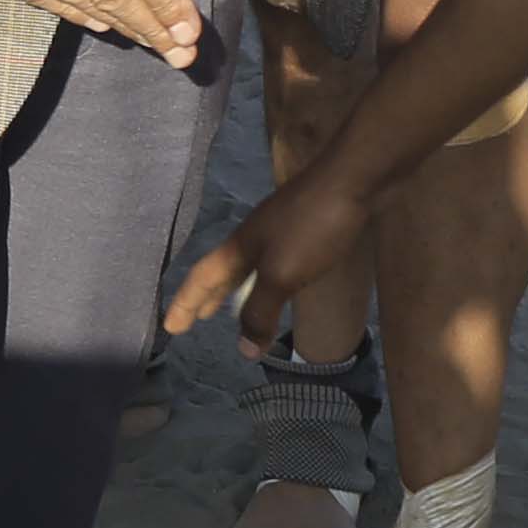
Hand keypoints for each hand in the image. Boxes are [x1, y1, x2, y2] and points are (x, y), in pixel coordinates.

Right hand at [164, 166, 374, 355]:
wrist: (356, 177)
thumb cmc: (312, 227)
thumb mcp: (281, 275)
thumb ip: (260, 311)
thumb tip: (243, 351)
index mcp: (240, 246)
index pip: (202, 278)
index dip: (186, 303)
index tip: (170, 327)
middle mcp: (255, 236)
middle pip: (222, 270)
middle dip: (207, 296)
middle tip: (196, 319)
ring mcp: (281, 230)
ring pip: (250, 266)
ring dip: (237, 289)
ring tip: (231, 308)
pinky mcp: (308, 228)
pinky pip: (276, 262)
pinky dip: (268, 281)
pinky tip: (283, 285)